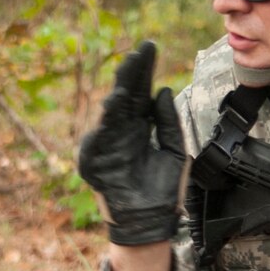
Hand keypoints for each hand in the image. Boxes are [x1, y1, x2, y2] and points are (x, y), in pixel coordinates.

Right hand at [77, 40, 186, 244]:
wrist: (152, 223)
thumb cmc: (163, 191)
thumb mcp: (174, 151)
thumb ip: (169, 122)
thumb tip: (162, 89)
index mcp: (140, 127)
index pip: (141, 92)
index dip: (144, 70)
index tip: (150, 47)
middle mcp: (122, 132)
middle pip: (125, 98)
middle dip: (129, 77)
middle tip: (136, 55)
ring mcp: (107, 147)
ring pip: (110, 118)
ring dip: (116, 100)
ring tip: (125, 86)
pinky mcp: (94, 165)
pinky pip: (95, 145)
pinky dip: (101, 130)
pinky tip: (110, 113)